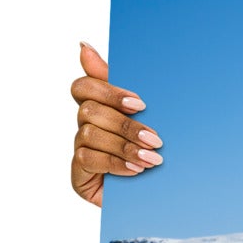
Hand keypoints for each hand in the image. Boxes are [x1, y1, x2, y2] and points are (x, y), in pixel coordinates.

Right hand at [70, 42, 160, 207]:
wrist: (163, 196)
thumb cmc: (154, 151)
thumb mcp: (149, 117)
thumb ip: (122, 85)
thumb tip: (83, 46)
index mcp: (99, 106)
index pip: (84, 86)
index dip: (108, 91)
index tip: (140, 104)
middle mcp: (85, 125)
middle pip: (89, 110)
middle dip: (125, 125)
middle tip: (156, 139)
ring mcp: (80, 149)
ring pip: (89, 134)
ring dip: (125, 146)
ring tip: (153, 159)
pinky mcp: (79, 174)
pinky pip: (88, 159)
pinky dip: (115, 163)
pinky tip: (136, 171)